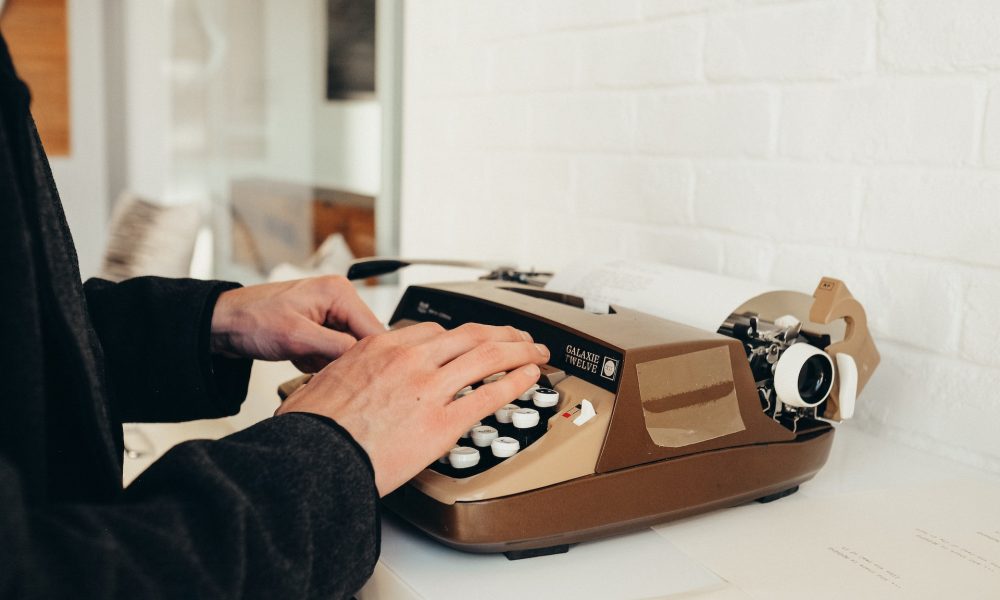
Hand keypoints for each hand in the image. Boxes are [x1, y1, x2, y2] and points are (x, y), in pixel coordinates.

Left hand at [210, 276, 383, 371]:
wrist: (221, 323)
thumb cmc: (251, 320)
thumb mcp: (297, 337)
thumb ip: (337, 348)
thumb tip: (366, 360)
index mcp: (339, 293)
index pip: (374, 330)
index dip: (371, 357)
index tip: (364, 379)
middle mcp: (338, 299)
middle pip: (362, 340)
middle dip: (344, 360)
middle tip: (319, 366)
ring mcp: (328, 314)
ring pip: (347, 349)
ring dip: (328, 362)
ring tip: (303, 358)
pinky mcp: (318, 327)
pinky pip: (332, 352)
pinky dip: (317, 360)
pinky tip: (298, 357)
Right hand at [276, 322, 549, 495]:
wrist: (313, 459)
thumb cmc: (312, 429)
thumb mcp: (321, 383)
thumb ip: (344, 375)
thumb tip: (337, 383)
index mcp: (380, 347)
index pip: (434, 332)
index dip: (462, 337)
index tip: (472, 342)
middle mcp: (410, 359)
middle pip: (469, 335)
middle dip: (501, 334)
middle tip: (519, 338)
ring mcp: (429, 389)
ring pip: (487, 357)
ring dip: (519, 351)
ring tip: (535, 352)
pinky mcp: (443, 423)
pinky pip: (490, 395)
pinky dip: (516, 383)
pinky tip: (529, 379)